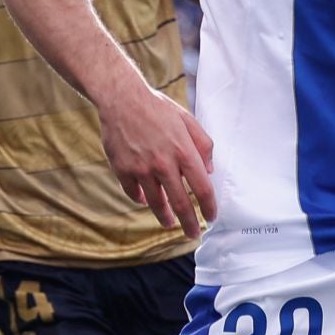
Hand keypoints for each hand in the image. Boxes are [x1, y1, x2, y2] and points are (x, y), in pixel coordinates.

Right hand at [98, 81, 216, 238]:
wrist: (122, 99)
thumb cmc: (158, 109)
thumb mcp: (188, 121)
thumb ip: (204, 146)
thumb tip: (209, 172)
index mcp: (184, 152)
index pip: (202, 189)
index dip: (209, 207)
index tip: (212, 217)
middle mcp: (163, 164)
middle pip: (180, 204)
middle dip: (189, 224)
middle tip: (193, 235)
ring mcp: (141, 169)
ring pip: (156, 203)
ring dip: (165, 216)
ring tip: (170, 223)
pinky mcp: (123, 170)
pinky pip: (134, 193)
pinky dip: (141, 199)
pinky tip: (146, 201)